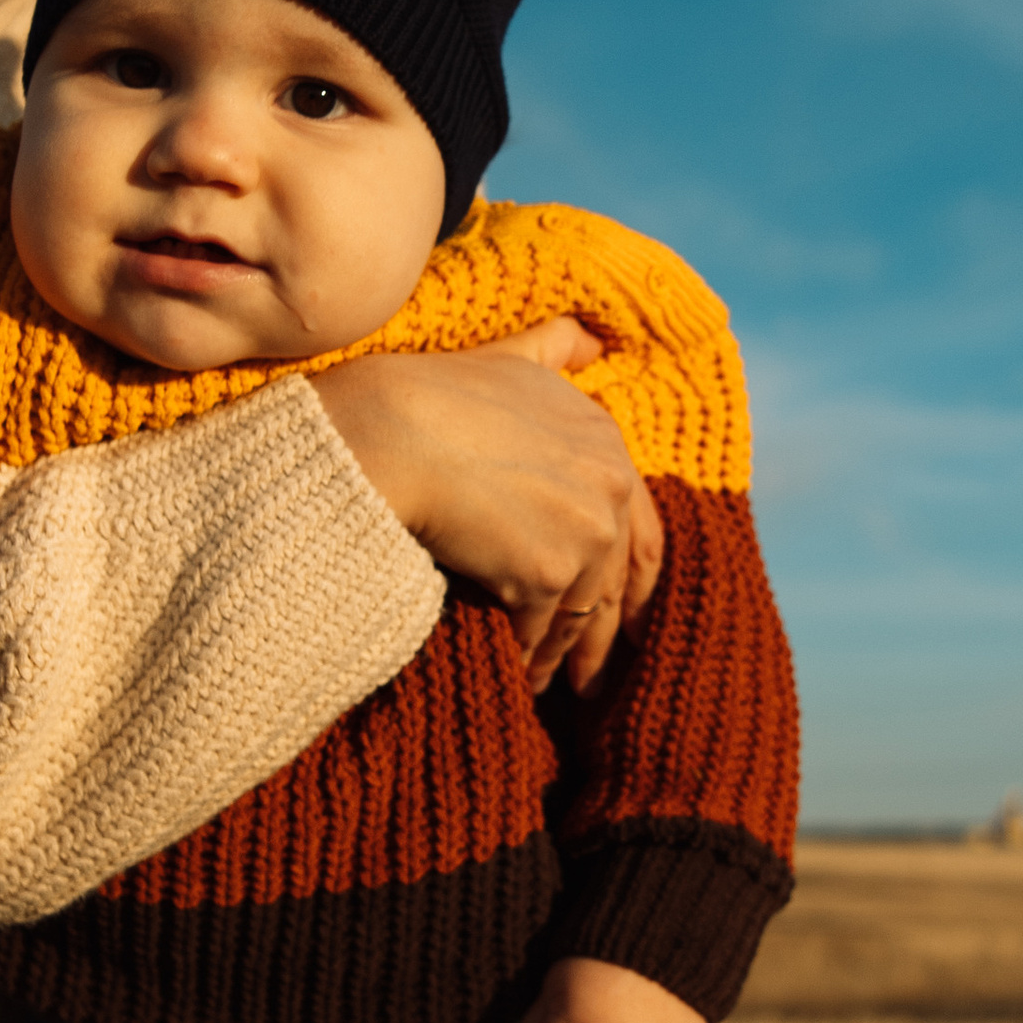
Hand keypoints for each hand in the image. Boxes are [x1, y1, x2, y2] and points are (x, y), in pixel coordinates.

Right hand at [307, 327, 664, 691]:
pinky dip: (526, 659)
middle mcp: (611, 481)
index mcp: (605, 435)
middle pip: (617, 578)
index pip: (641, 525)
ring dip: (564, 654)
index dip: (633, 573)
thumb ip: (554, 349)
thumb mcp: (504, 358)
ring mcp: (585, 530)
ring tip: (551, 685)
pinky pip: (539, 634)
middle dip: (603, 630)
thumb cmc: (425, 396)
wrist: (381, 434)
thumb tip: (594, 337)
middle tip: (593, 674)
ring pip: (581, 613)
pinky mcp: (549, 573)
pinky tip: (514, 677)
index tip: (624, 610)